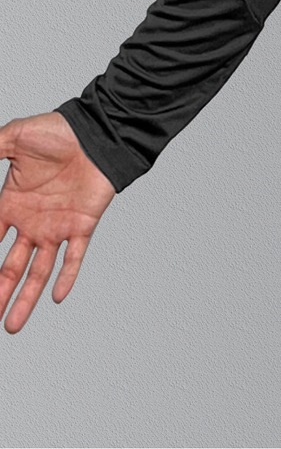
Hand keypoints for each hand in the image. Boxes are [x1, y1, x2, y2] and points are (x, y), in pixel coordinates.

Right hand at [0, 112, 116, 333]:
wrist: (96, 130)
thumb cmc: (58, 131)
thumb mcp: (14, 138)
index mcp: (12, 204)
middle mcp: (32, 222)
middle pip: (10, 267)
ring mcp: (57, 226)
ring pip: (38, 271)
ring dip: (26, 298)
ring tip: (11, 325)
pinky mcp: (82, 224)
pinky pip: (75, 257)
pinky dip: (67, 277)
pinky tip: (57, 297)